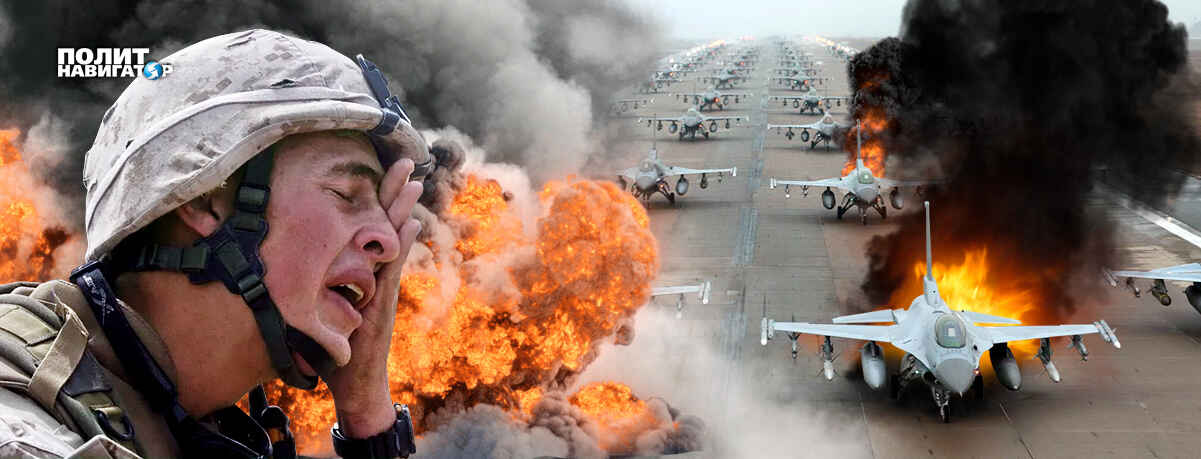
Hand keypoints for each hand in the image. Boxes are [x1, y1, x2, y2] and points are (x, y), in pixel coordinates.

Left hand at [324, 158, 423, 437]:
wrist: (355, 384)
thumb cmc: (334, 353)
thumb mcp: (317, 315)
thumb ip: (310, 292)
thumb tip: (280, 272)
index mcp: (361, 273)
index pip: (368, 228)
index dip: (374, 199)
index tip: (376, 168)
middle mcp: (376, 275)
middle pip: (386, 224)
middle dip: (394, 191)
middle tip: (402, 159)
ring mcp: (383, 286)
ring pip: (394, 239)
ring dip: (404, 208)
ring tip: (413, 180)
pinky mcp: (383, 300)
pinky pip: (393, 265)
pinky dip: (402, 243)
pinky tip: (410, 222)